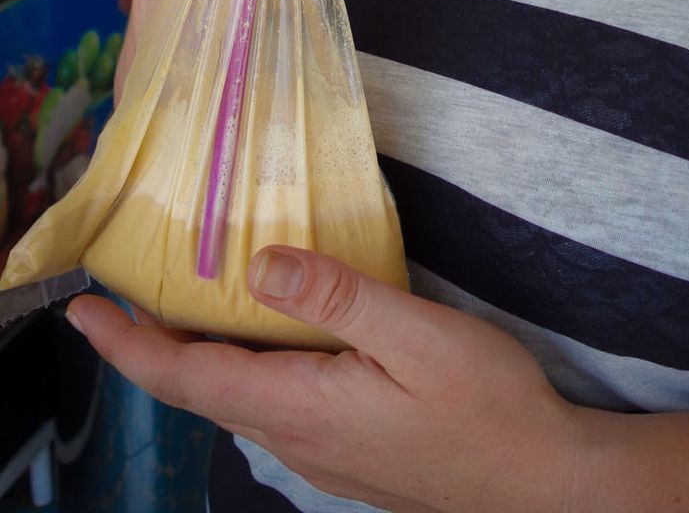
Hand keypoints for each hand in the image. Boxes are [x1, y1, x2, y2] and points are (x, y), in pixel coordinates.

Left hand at [67, 251, 579, 512]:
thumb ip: (335, 296)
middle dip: (151, 347)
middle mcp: (297, 438)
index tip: (82, 312)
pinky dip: (244, 371)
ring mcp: (322, 453)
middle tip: (120, 299)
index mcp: (301, 406)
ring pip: (236, 401)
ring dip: (197, 359)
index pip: (187, 376)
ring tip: (182, 309)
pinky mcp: (349, 453)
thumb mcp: (415, 335)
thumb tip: (257, 264)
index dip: (127, 345)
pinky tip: (267, 343)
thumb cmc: (487, 406)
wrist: (544, 485)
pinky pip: (272, 409)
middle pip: (201, 391)